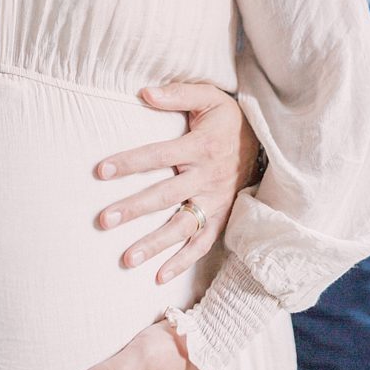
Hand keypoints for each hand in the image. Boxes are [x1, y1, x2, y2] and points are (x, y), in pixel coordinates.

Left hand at [96, 82, 259, 282]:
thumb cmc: (228, 118)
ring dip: (154, 244)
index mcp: (200, 146)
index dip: (130, 162)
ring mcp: (215, 201)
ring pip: (182, 226)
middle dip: (134, 209)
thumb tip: (143, 93)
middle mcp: (207, 177)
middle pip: (165, 196)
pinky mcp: (221, 217)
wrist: (269, 141)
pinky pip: (203, 244)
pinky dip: (183, 261)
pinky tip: (158, 277)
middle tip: (103, 220)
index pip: (158, 155)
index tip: (100, 171)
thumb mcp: (209, 97)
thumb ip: (177, 94)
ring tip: (126, 259)